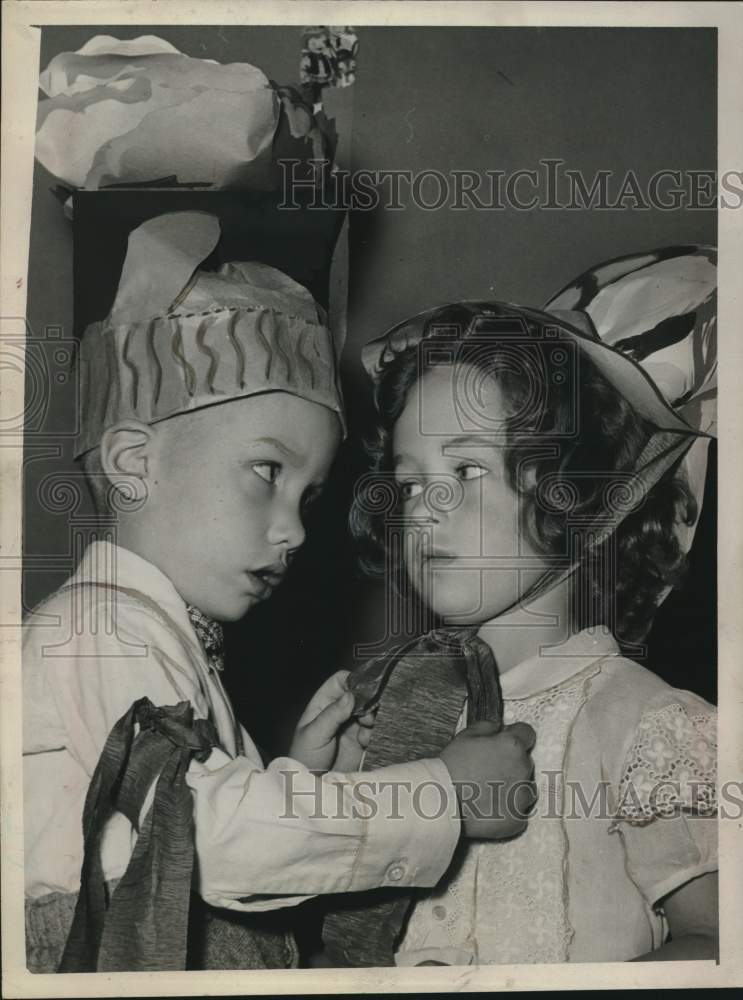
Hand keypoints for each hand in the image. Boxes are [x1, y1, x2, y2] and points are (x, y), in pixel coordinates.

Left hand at [289, 670, 374, 771]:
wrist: (312, 789)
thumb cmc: (304, 759)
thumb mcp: (314, 734)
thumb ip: (332, 714)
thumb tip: (350, 695)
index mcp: (322, 705)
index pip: (339, 682)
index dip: (352, 680)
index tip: (362, 688)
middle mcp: (339, 713)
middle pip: (359, 695)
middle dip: (366, 700)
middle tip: (367, 713)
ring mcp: (351, 728)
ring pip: (369, 712)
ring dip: (372, 717)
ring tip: (367, 727)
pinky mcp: (362, 743)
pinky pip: (374, 731)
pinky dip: (374, 732)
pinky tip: (366, 741)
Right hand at [439, 720, 535, 839]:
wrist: (442, 802)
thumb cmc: (451, 768)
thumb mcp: (465, 736)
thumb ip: (487, 727)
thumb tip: (498, 727)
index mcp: (511, 746)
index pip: (527, 733)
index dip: (516, 736)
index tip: (506, 742)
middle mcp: (522, 769)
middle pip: (524, 762)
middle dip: (511, 764)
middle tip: (489, 771)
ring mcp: (522, 796)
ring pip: (525, 788)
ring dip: (513, 788)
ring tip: (489, 792)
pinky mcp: (518, 819)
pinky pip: (519, 812)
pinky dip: (508, 811)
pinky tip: (490, 808)